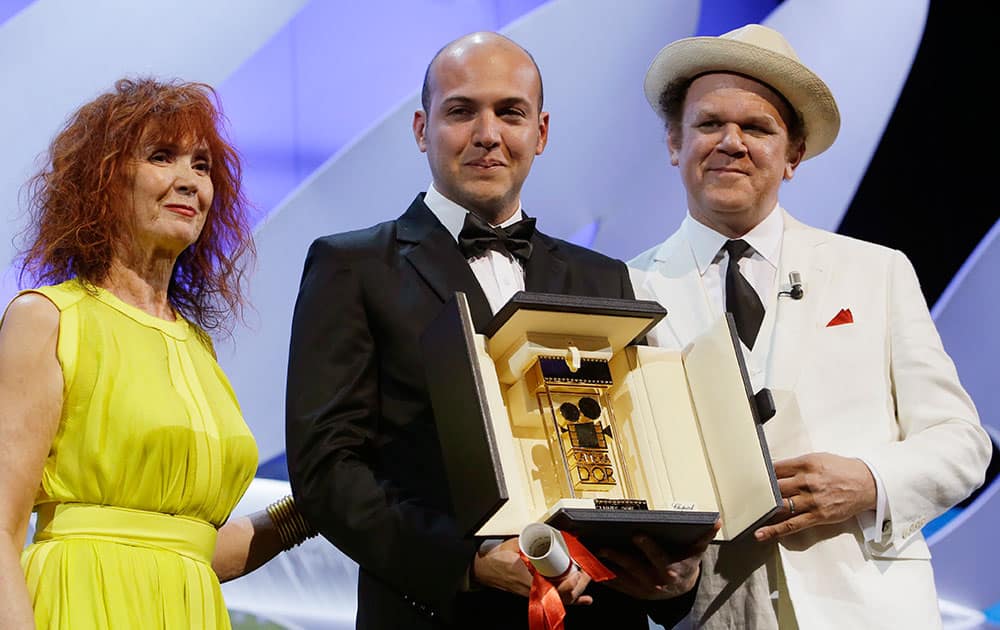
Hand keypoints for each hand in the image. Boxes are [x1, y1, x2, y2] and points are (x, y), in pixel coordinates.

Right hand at [471, 538, 592, 605]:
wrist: (482, 568)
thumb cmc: (495, 559)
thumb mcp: (514, 544)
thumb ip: (530, 540)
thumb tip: (547, 533)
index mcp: (529, 580)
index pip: (557, 589)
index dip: (572, 582)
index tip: (580, 571)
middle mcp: (533, 591)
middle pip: (564, 597)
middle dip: (580, 585)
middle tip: (587, 571)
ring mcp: (533, 594)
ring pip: (562, 600)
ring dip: (577, 591)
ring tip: (586, 580)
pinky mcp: (533, 593)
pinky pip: (555, 599)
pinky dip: (572, 600)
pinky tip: (584, 599)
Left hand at [598, 520, 719, 599]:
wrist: (681, 588)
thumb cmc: (686, 565)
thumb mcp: (696, 552)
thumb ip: (704, 537)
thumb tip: (715, 521)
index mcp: (669, 569)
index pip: (657, 556)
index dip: (647, 546)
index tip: (636, 534)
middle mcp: (654, 581)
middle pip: (634, 567)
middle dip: (618, 557)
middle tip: (603, 546)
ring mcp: (642, 588)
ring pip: (621, 577)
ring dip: (606, 567)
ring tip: (591, 555)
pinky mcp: (633, 592)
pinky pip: (616, 585)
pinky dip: (604, 576)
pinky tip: (592, 567)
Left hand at [754, 452, 876, 541]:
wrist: (867, 483)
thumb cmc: (842, 470)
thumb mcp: (818, 458)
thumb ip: (796, 464)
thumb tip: (774, 470)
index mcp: (805, 463)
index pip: (775, 468)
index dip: (759, 474)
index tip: (747, 478)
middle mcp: (806, 481)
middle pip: (774, 487)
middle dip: (757, 492)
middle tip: (741, 496)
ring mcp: (811, 500)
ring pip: (780, 506)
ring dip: (762, 511)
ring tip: (746, 516)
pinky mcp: (817, 516)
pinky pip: (792, 524)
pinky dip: (775, 530)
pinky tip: (762, 534)